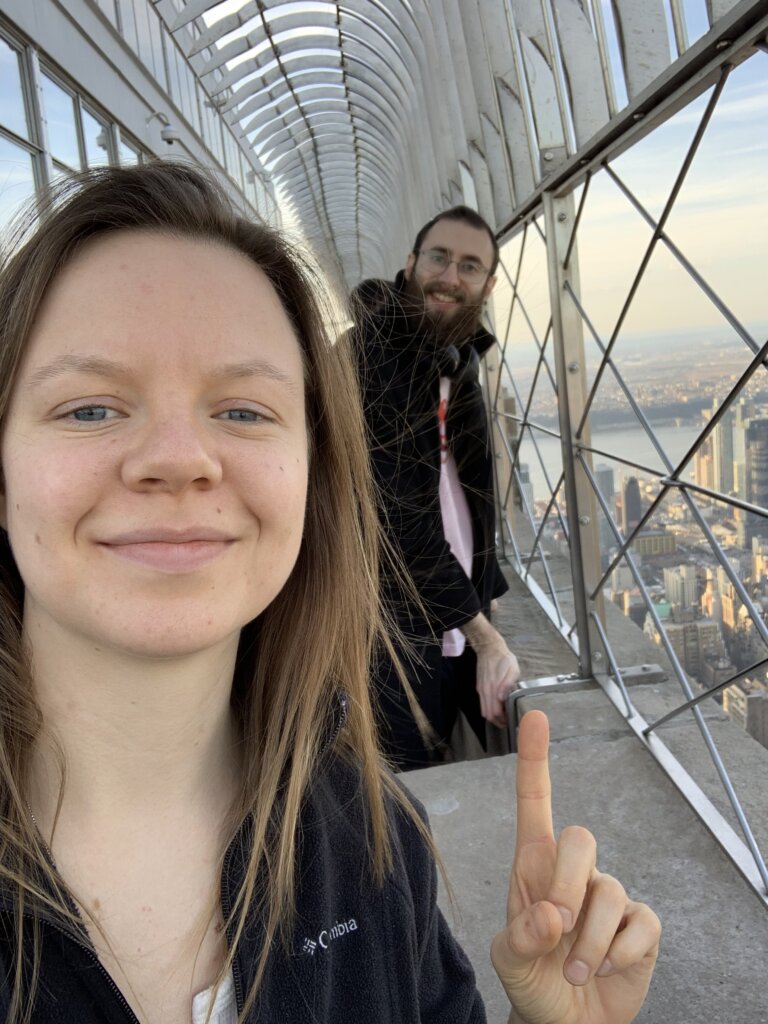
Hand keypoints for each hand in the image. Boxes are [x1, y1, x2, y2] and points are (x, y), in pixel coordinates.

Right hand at [474, 641, 519, 726]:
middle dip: (498, 722)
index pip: (495, 712)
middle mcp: (484, 691)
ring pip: (484, 710)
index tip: (511, 722)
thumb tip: (501, 698)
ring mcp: (481, 690)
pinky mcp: (480, 687)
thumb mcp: (512, 669)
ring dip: (493, 717)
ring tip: (504, 717)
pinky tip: (498, 707)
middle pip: (488, 715)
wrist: (489, 648)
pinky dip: (489, 709)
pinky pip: (482, 703)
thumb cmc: (503, 658)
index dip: (503, 720)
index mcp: (493, 688)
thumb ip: (507, 684)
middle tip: (508, 723)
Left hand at [491, 711, 659, 1023]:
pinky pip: (640, 923)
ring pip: (609, 891)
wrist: (564, 1023)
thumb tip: (551, 914)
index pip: (535, 802)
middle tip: (555, 931)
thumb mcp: (509, 960)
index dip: (535, 759)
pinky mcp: (639, 925)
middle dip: (567, 884)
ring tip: (576, 973)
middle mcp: (573, 872)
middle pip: (581, 838)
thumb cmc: (531, 979)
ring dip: (589, 942)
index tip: (535, 714)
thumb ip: (520, 936)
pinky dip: (619, 953)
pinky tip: (604, 970)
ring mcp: (608, 895)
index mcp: (534, 866)